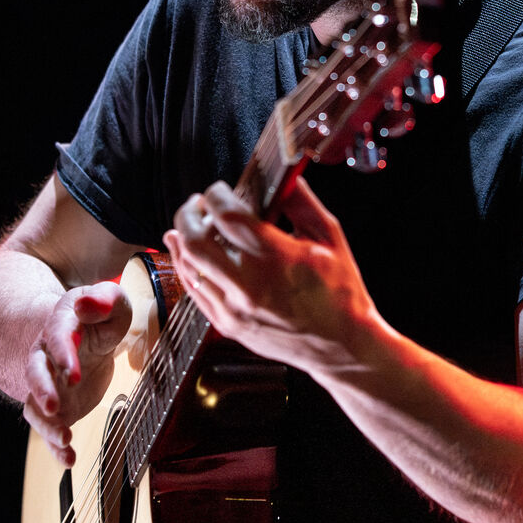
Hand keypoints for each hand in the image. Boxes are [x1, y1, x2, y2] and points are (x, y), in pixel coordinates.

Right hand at [22, 281, 132, 466]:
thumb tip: (86, 303)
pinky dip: (55, 444)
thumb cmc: (103, 317)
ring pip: (35, 404)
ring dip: (46, 424)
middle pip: (35, 371)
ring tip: (65, 439)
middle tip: (54, 407)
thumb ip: (104, 300)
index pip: (57, 336)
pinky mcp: (58, 405)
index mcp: (61, 324)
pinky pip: (49, 427)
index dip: (63, 354)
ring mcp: (49, 383)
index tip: (73, 372)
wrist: (91, 335)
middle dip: (42, 390)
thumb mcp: (113, 304)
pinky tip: (68, 459)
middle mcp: (46, 354)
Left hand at [162, 176, 377, 374]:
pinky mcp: (228, 325)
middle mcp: (250, 284)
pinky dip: (186, 268)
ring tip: (187, 224)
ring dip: (181, 238)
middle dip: (189, 213)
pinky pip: (194, 292)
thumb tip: (283, 175)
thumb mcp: (330, 237)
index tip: (220, 188)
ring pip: (188, 266)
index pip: (227, 215)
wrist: (341, 346)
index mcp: (276, 257)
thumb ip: (302, 202)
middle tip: (197, 202)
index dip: (216, 194)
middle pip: (195, 239)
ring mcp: (235, 309)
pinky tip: (185, 253)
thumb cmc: (340, 292)